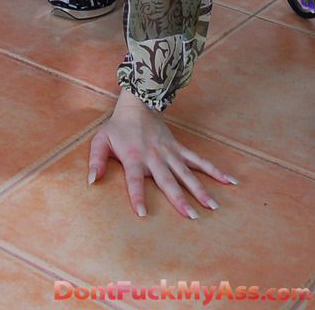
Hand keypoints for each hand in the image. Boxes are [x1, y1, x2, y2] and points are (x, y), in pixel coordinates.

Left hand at [88, 89, 236, 217]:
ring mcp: (169, 152)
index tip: (142, 213)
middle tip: (191, 217)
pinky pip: (198, 160)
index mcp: (133, 156)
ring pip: (186, 173)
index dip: (137, 195)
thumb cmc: (117, 126)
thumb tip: (92, 181)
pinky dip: (214, 170)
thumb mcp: (100, 140)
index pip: (134, 180)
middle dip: (179, 199)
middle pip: (167, 180)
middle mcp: (154, 156)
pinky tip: (228, 181)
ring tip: (213, 206)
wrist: (137, 103)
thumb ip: (96, 160)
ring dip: (200, 189)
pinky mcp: (178, 148)